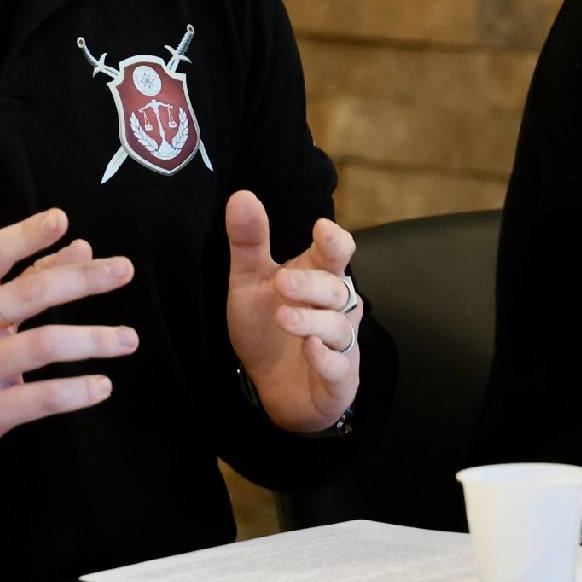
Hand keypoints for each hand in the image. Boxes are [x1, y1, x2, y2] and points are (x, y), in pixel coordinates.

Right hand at [0, 207, 137, 461]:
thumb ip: (25, 276)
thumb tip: (81, 247)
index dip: (27, 235)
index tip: (62, 219)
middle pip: (31, 294)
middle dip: (83, 279)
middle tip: (123, 270)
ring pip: (45, 344)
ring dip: (95, 339)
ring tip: (128, 338)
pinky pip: (43, 397)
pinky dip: (78, 391)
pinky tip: (103, 385)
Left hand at [223, 191, 360, 434]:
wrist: (272, 386)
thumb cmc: (267, 326)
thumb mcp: (249, 282)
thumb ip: (249, 242)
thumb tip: (241, 195)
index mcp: (318, 277)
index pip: (337, 252)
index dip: (334, 241)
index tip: (321, 228)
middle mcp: (336, 308)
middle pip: (336, 289)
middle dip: (310, 284)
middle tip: (280, 282)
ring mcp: (340, 344)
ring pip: (338, 327)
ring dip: (312, 321)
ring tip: (284, 316)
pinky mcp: (338, 377)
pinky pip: (339, 366)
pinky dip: (326, 357)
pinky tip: (310, 350)